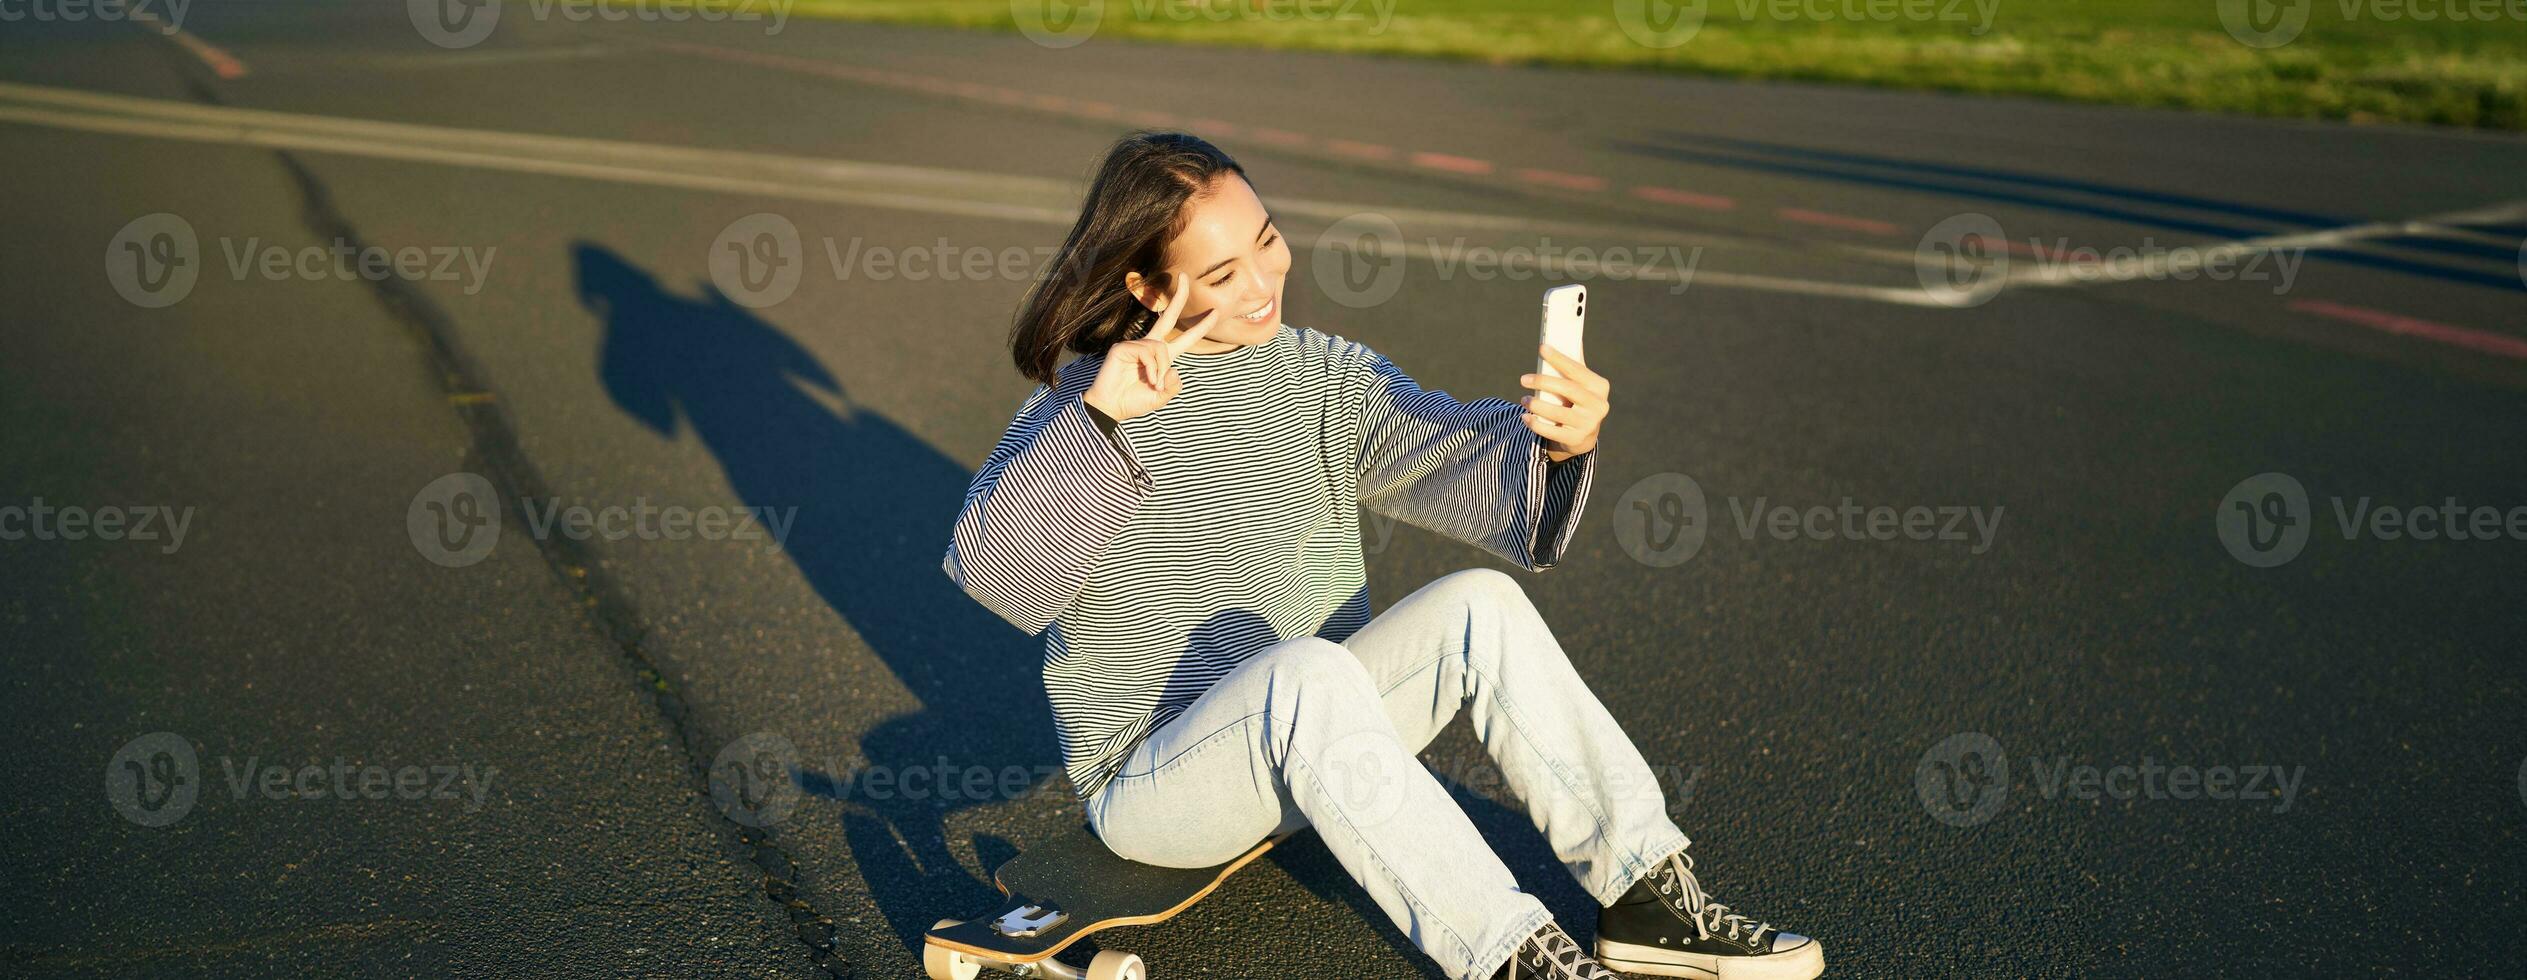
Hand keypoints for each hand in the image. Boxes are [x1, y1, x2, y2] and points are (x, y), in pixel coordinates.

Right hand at [1083, 275, 1217, 422]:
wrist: (1109, 408)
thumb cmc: (1133, 401)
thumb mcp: (1161, 397)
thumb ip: (1173, 386)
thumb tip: (1174, 369)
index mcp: (1162, 357)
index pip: (1184, 338)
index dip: (1200, 326)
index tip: (1216, 313)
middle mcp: (1150, 346)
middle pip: (1168, 317)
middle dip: (1179, 297)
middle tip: (1186, 276)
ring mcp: (1135, 345)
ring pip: (1161, 348)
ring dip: (1161, 370)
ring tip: (1153, 385)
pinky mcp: (1123, 347)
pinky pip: (1148, 353)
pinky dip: (1153, 369)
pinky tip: (1147, 379)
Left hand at [1521, 343, 1607, 462]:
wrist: (1583, 435)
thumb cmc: (1577, 400)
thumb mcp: (1579, 383)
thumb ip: (1573, 362)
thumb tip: (1566, 330)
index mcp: (1599, 386)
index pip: (1577, 369)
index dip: (1559, 358)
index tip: (1542, 348)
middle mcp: (1598, 405)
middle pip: (1568, 389)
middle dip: (1543, 382)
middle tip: (1523, 379)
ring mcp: (1589, 424)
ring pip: (1558, 412)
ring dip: (1536, 404)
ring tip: (1523, 399)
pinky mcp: (1576, 440)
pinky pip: (1552, 431)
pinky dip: (1536, 423)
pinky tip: (1525, 417)